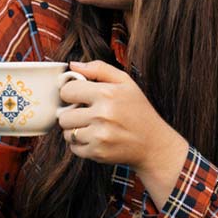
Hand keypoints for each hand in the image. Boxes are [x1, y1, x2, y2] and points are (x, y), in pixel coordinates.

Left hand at [58, 61, 188, 203]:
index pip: (67, 91)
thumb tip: (73, 64)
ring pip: (67, 133)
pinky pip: (73, 147)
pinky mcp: (98, 152)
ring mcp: (99, 135)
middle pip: (63, 116)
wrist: (153, 144)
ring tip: (93, 127)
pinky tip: (96, 139)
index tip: (79, 97)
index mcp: (107, 93)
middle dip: (73, 115)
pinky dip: (81, 145)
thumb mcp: (126, 83)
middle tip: (88, 115)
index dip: (71, 94)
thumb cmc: (138, 111)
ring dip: (76, 131)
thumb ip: (99, 69)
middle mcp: (102, 115)